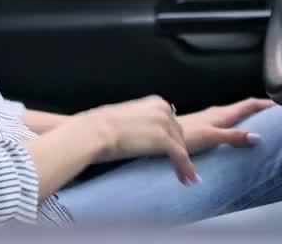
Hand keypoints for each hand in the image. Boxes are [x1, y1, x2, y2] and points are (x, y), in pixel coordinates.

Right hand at [80, 95, 198, 184]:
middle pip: (178, 133)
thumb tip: (136, 134)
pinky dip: (186, 168)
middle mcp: (162, 109)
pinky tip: (187, 179)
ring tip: (185, 176)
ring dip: (183, 162)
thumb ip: (138, 122)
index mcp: (153, 102)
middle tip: (178, 165)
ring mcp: (164, 124)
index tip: (172, 150)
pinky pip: (181, 156)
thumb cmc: (99, 126)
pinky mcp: (163, 141)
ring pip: (181, 145)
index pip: (170, 121)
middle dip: (179, 149)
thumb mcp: (125, 117)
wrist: (94, 132)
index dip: (172, 137)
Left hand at [178, 97, 274, 153]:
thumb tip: (257, 136)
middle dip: (262, 108)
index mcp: (223, 114)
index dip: (266, 103)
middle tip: (279, 112)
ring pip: (236, 115)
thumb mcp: (212, 137)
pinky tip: (238, 133)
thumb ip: (233, 137)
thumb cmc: (185, 136)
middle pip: (245, 107)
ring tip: (264, 122)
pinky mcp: (205, 126)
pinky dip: (239, 124)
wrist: (163, 137)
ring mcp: (211, 119)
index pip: (250, 104)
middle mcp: (218, 113)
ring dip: (250, 116)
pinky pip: (229, 122)